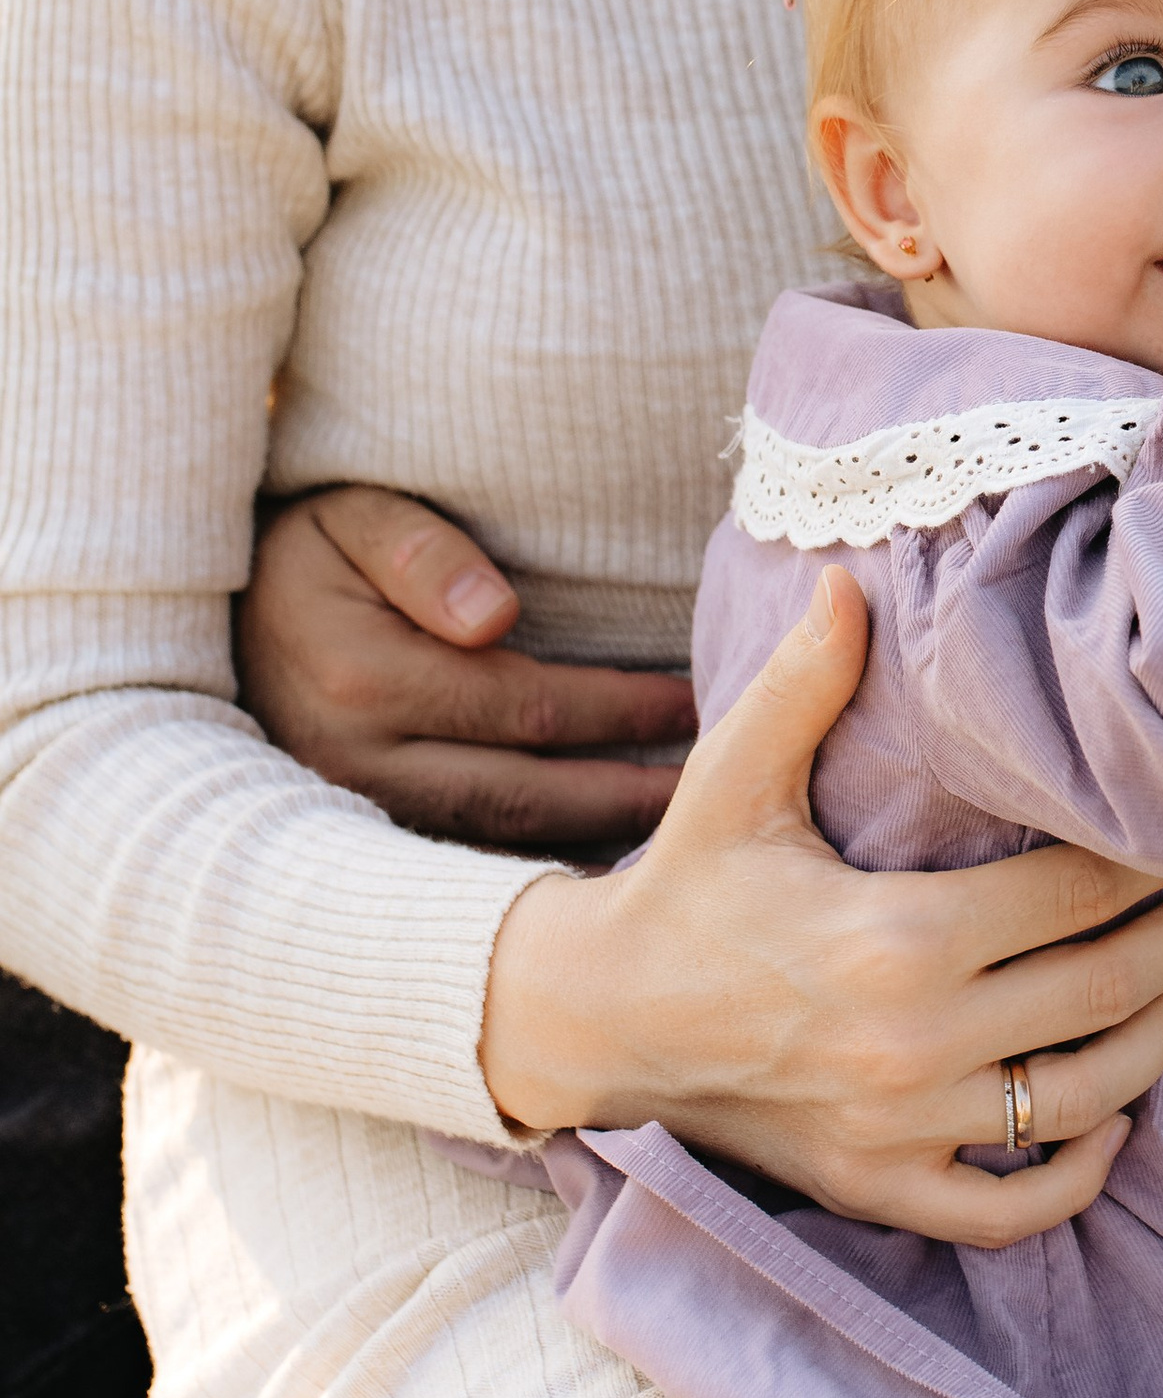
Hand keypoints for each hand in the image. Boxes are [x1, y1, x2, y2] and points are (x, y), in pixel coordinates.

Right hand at [237, 487, 698, 847]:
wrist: (206, 624)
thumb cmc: (306, 554)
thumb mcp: (353, 518)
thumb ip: (422, 552)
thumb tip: (493, 617)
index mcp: (367, 679)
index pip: (528, 706)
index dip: (619, 709)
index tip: (695, 702)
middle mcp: (357, 763)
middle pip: (522, 794)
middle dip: (625, 794)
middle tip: (720, 793)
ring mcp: (350, 816)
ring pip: (492, 847)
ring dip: (588, 844)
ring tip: (679, 840)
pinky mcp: (350, 846)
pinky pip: (455, 872)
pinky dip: (529, 879)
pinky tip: (597, 877)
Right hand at [482, 565, 1162, 1240]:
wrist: (596, 1021)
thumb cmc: (682, 886)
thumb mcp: (733, 777)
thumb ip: (803, 681)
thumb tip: (850, 578)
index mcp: (894, 937)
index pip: (1076, 896)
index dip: (1158, 860)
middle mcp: (913, 1044)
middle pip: (1107, 990)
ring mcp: (902, 1131)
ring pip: (1081, 1098)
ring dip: (1160, 1040)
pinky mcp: (879, 1190)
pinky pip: (1012, 1208)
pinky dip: (1077, 1171)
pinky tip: (1113, 1115)